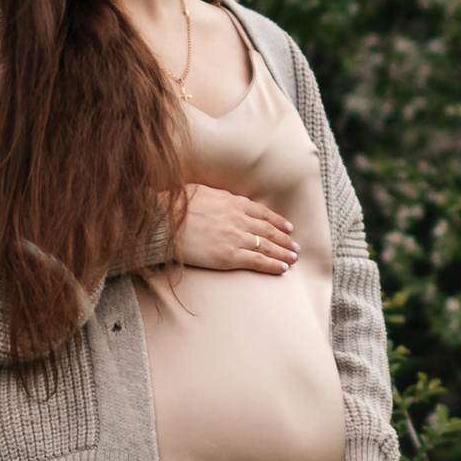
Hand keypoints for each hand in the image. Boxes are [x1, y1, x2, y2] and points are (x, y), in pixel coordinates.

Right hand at [174, 182, 296, 273]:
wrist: (164, 223)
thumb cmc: (176, 206)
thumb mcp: (202, 192)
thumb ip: (221, 197)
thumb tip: (235, 200)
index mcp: (232, 202)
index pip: (262, 212)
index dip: (278, 221)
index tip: (288, 227)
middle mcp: (238, 219)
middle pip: (269, 230)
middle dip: (284, 240)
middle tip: (295, 247)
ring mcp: (235, 238)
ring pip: (267, 246)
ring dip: (283, 253)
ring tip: (293, 259)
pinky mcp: (229, 256)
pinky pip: (257, 261)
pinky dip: (272, 265)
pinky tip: (282, 268)